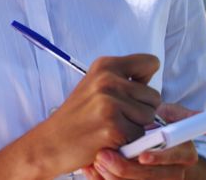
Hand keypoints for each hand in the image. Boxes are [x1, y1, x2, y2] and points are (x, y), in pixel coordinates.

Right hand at [31, 54, 161, 176]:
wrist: (52, 142)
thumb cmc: (76, 117)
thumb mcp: (95, 85)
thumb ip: (123, 79)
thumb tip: (150, 83)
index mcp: (105, 66)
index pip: (150, 63)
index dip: (145, 82)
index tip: (129, 93)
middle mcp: (107, 80)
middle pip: (153, 95)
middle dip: (140, 109)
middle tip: (114, 116)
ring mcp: (110, 102)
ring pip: (149, 116)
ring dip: (135, 126)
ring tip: (110, 126)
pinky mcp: (113, 126)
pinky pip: (140, 136)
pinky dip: (128, 142)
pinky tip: (108, 138)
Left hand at [83, 103, 205, 179]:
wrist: (143, 143)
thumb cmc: (153, 125)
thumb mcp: (167, 115)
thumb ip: (177, 114)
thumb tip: (191, 116)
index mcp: (184, 153)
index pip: (174, 158)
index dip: (159, 158)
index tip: (142, 155)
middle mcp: (173, 172)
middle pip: (151, 177)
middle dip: (126, 169)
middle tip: (104, 156)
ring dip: (111, 176)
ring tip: (96, 160)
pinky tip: (91, 168)